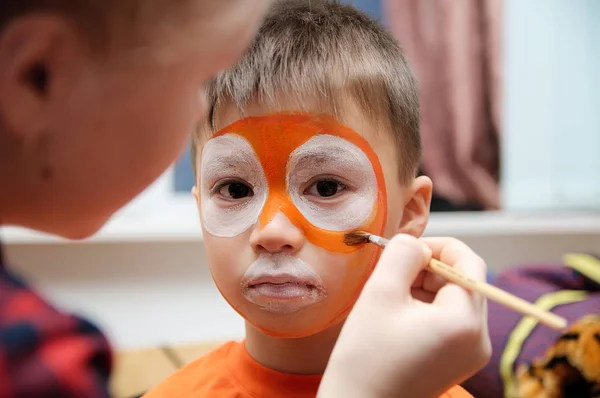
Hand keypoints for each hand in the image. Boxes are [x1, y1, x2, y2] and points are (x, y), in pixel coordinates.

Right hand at [319, 234, 490, 397]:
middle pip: (463, 281)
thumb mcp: (380, 293)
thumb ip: (403, 253)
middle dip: (428, 268)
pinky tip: (398, 314)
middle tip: (392, 272)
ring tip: (391, 296)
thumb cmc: (365, 357)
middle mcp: (479, 339)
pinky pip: (450, 320)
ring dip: (425, 286)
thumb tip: (416, 242)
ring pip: (454, 299)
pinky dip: (427, 307)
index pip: (468, 262)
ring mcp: (471, 354)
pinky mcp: (457, 362)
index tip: (404, 248)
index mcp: (465, 322)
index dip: (437, 245)